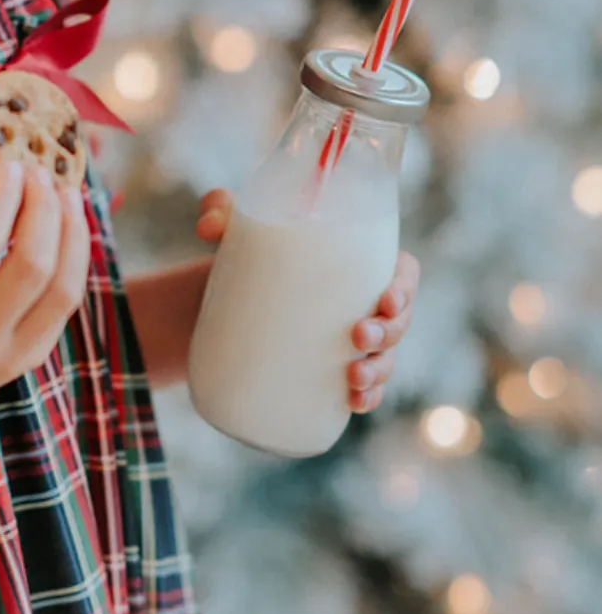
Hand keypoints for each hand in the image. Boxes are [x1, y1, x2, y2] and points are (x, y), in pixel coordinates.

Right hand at [0, 158, 90, 419]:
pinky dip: (70, 267)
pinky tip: (65, 236)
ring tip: (68, 197)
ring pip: (62, 291)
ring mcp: (6, 357)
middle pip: (31, 265)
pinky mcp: (25, 363)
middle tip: (43, 174)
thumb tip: (0, 177)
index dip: (4, 196)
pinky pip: (61, 311)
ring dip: (72, 236)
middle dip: (45, 209)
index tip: (11, 163)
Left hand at [195, 188, 421, 414]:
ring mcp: (350, 340)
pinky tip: (354, 403)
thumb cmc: (243, 255)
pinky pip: (364, 388)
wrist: (218, 303)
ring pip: (385, 357)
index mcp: (358, 263)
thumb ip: (220, 210)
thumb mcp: (234, 230)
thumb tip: (208, 227)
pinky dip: (367, 397)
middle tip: (356, 336)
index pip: (403, 273)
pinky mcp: (332, 369)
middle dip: (389, 333)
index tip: (386, 299)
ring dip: (379, 371)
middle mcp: (362, 302)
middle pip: (399, 320)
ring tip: (352, 379)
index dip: (406, 287)